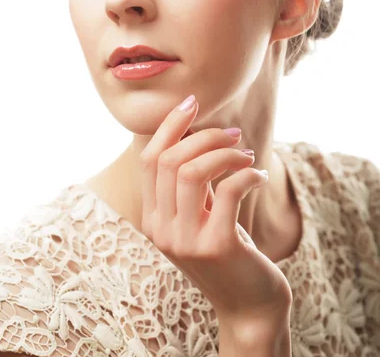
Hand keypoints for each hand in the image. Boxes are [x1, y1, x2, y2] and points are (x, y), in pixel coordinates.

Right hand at [139, 95, 292, 327]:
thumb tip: (195, 130)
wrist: (248, 304)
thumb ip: (189, 183)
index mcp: (153, 217)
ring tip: (246, 155)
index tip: (192, 102)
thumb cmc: (227, 250)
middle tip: (234, 134)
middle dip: (204, 136)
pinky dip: (247, 173)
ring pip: (192, 171)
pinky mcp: (217, 245)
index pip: (148, 159)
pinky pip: (229, 190)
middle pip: (169, 160)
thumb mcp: (199, 215)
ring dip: (225, 152)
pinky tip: (259, 175)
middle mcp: (161, 229)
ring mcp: (186, 239)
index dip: (169, 125)